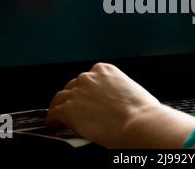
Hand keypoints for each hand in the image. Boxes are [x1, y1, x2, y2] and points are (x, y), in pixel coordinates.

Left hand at [46, 63, 194, 147]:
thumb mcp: (131, 90)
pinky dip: (52, 118)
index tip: (85, 97)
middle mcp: (89, 77)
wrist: (138, 122)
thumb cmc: (142, 111)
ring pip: (60, 98)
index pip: (88, 77)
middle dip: (73, 97)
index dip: (85, 89)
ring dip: (59, 106)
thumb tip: (115, 101)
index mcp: (105, 70)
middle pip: (73, 86)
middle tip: (75, 108)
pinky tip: (53, 123)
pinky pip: (54, 113)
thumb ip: (118, 91)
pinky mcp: (68, 109)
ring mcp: (77, 92)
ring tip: (58, 115)